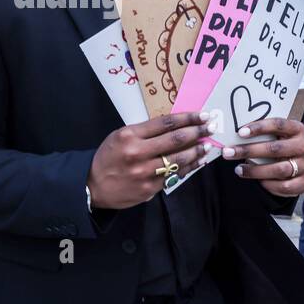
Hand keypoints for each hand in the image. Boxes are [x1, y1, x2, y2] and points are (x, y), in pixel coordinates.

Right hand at [87, 112, 216, 209]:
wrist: (92, 186)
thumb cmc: (108, 157)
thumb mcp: (120, 136)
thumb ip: (145, 132)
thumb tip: (174, 127)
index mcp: (130, 135)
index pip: (165, 123)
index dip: (187, 118)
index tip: (201, 115)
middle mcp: (138, 152)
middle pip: (176, 139)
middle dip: (197, 132)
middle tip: (211, 127)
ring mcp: (145, 172)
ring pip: (179, 159)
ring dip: (197, 151)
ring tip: (208, 145)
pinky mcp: (150, 188)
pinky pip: (175, 175)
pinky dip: (189, 167)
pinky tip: (198, 161)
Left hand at [219, 117, 303, 197]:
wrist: (294, 168)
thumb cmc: (278, 148)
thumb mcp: (272, 138)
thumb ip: (259, 135)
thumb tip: (232, 136)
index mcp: (296, 129)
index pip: (278, 124)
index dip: (259, 127)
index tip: (240, 132)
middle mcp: (303, 146)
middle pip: (276, 148)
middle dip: (250, 150)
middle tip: (229, 152)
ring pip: (279, 169)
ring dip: (255, 171)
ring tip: (239, 169)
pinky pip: (285, 185)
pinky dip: (269, 185)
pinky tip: (258, 182)